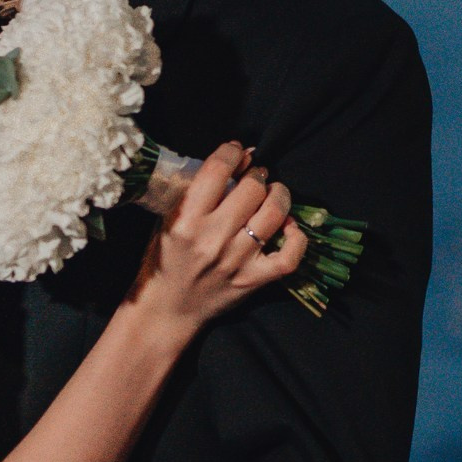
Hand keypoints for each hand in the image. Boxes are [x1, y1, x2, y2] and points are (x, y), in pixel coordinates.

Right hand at [140, 139, 307, 329]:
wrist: (167, 310)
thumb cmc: (165, 261)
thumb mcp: (169, 221)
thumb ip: (198, 193)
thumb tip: (239, 160)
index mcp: (186, 221)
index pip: (218, 170)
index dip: (233, 152)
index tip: (237, 152)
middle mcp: (213, 239)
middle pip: (252, 188)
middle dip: (257, 175)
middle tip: (255, 177)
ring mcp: (237, 261)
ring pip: (274, 214)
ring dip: (279, 195)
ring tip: (274, 193)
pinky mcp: (253, 280)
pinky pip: (290, 256)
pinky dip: (297, 238)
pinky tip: (288, 227)